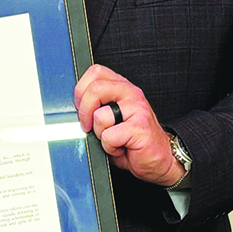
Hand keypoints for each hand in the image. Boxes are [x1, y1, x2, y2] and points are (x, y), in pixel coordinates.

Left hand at [74, 64, 182, 186]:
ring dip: (100, 133)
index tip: (82, 109)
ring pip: (100, 115)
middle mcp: (130, 94)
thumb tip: (74, 109)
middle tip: (88, 126)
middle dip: (84, 112)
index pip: (95, 73)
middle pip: (95, 88)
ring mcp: (137, 109)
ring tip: (113, 138)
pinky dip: (110, 147)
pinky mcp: (140, 127)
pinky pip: (109, 136)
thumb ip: (95, 107)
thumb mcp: (109, 118)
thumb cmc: (132, 141)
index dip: (81, 91)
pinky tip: (121, 147)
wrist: (158, 159)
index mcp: (121, 87)